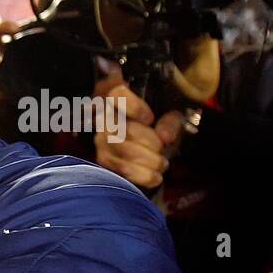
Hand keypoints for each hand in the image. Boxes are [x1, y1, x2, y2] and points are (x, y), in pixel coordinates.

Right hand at [92, 67, 178, 189]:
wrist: (148, 148)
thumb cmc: (158, 128)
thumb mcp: (170, 119)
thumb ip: (170, 123)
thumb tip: (165, 137)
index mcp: (120, 100)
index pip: (118, 95)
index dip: (134, 107)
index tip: (149, 119)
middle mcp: (105, 118)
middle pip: (124, 128)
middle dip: (148, 141)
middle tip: (162, 148)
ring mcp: (101, 140)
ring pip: (122, 150)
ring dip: (148, 160)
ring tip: (162, 164)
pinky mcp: (103, 160)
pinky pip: (120, 169)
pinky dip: (142, 175)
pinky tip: (155, 177)